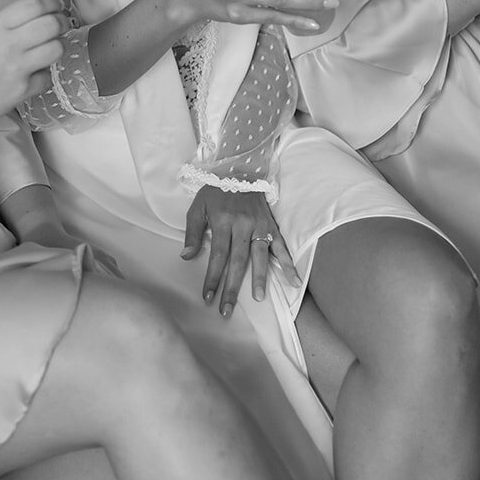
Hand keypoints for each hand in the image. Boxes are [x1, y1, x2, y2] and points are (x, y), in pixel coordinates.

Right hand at [0, 0, 64, 133]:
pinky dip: (44, 72)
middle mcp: (9, 45)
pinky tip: (36, 70)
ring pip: (56, 50)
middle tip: (59, 23)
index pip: (33, 5)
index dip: (50, 2)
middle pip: (51, 25)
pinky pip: (47, 77)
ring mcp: (18, 70)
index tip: (53, 4)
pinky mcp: (23, 91)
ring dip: (57, 45)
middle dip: (60, 21)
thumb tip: (11, 11)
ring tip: (50, 45)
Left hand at [182, 186, 297, 309]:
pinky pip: (281, 246)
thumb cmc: (214, 192)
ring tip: (259, 298)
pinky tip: (294, 281)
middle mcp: (242, 225)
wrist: (239, 170)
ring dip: (260, 278)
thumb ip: (192, 233)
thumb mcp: (197, 208)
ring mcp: (259, 225)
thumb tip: (186, 257)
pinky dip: (289, 264)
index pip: (217, 256)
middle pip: (237, 261)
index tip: (207, 297)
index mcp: (222, 221)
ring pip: (259, 255)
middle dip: (232, 287)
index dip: (213, 278)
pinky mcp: (271, 225)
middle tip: (227, 310)